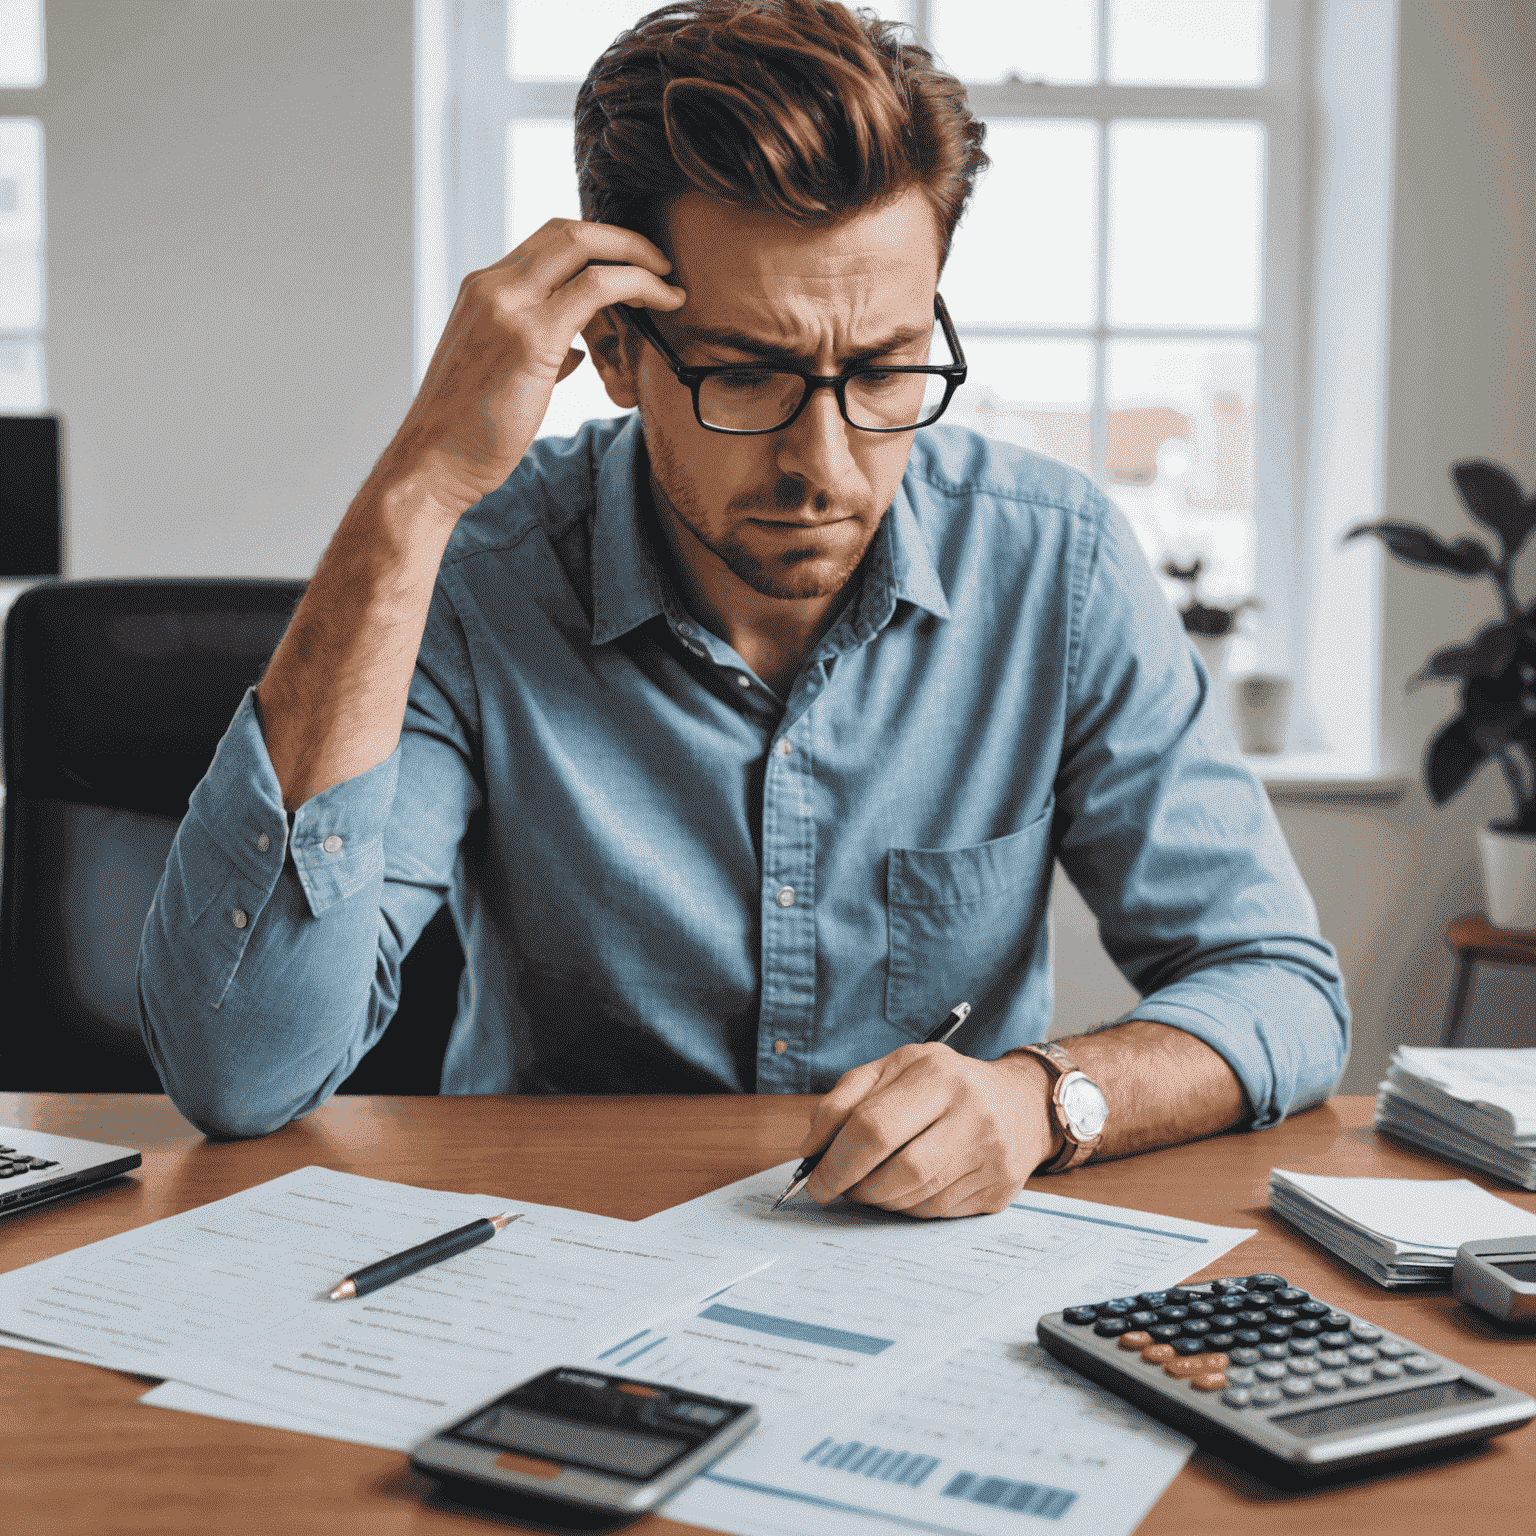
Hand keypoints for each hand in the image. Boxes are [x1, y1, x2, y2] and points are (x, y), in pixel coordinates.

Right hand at [377, 219, 683, 516]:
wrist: (433, 463)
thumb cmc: (468, 432)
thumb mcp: (501, 376)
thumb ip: (537, 349)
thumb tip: (574, 351)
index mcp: (483, 290)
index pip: (547, 243)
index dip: (597, 246)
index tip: (632, 267)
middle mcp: (491, 286)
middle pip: (567, 230)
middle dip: (624, 238)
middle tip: (662, 262)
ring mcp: (508, 305)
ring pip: (583, 246)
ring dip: (637, 257)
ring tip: (670, 287)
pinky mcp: (531, 336)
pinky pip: (596, 288)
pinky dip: (637, 284)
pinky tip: (664, 301)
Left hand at [799, 1046, 1058, 1217]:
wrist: (1021, 1102)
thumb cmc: (943, 1084)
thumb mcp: (892, 1070)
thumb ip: (844, 1100)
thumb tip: (811, 1150)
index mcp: (935, 1073)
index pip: (872, 1127)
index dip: (835, 1160)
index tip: (814, 1178)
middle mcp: (970, 1111)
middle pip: (897, 1171)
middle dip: (855, 1186)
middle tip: (836, 1188)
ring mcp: (989, 1154)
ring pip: (915, 1198)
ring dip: (880, 1198)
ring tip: (873, 1182)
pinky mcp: (999, 1190)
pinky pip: (935, 1213)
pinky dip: (909, 1206)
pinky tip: (908, 1187)